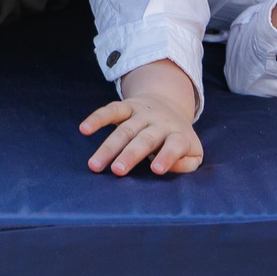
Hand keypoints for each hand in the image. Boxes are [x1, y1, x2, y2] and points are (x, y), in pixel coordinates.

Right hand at [79, 60, 204, 175]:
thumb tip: (170, 168)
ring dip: (108, 147)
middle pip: (145, 139)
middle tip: (117, 171)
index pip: (175, 145)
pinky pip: (111, 110)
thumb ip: (187, 164)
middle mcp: (160, 123)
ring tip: (95, 165)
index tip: (156, 169)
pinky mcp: (127, 106)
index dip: (167, 156)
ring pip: (124, 130)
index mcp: (179, 135)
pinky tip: (84, 129)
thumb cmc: (177, 139)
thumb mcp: (192, 152)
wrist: (168, 105)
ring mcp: (142, 114)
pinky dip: (97, 118)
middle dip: (131, 154)